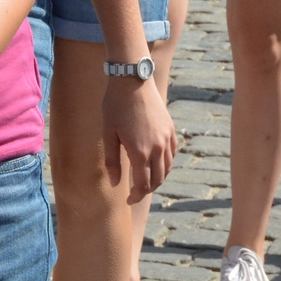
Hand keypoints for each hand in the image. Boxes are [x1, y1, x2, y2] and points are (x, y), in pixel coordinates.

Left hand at [102, 76, 176, 202]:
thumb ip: (112, 161)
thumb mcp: (108, 133)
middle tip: (135, 192)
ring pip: (167, 168)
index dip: (136, 196)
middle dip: (147, 190)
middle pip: (157, 180)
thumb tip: (115, 183)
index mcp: (139, 152)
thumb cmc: (115, 106)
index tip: (128, 200)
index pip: (143, 185)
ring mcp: (166, 138)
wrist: (132, 80)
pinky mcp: (170, 129)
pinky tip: (157, 163)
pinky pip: (172, 153)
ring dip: (158, 178)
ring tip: (146, 180)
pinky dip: (166, 163)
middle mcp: (157, 148)